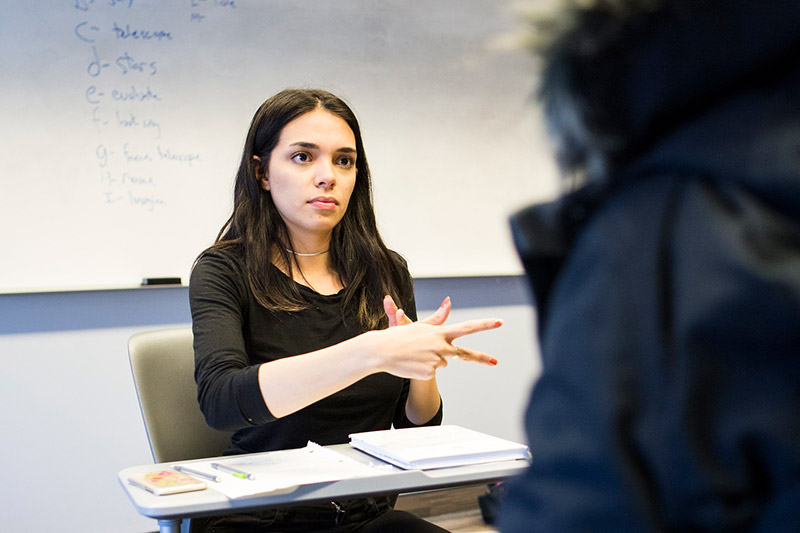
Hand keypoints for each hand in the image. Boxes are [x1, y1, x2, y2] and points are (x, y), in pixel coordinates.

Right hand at [369, 300, 501, 379]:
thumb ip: (438, 318)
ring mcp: (436, 361)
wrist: (381, 351)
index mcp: (440, 332)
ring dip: (433, 360)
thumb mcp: (419, 325)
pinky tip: (413, 364)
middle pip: (464, 354)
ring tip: (416, 355)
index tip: (499, 322)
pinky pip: (433, 372)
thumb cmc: (399, 336)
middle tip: (495, 362)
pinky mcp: (429, 373)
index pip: (467, 327)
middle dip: (481, 358)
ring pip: (444, 363)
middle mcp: (441, 346)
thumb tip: (448, 301)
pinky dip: (424, 369)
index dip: (484, 324)